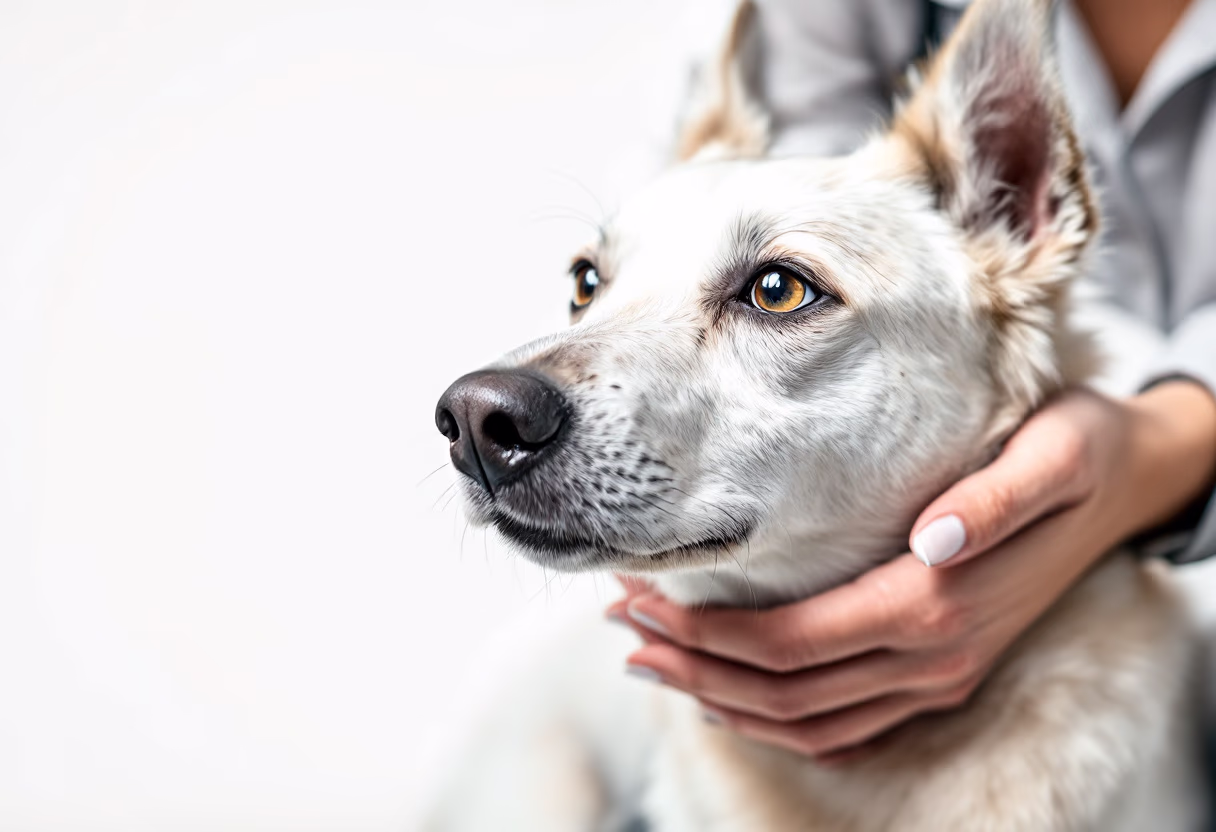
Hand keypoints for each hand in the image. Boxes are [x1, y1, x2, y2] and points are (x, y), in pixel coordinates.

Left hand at [608, 384, 1215, 759]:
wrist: (1129, 486)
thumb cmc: (1077, 453)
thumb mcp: (1050, 454)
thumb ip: (992, 500)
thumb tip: (929, 539)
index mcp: (939, 604)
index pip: (793, 643)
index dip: (708, 631)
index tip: (641, 594)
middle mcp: (934, 656)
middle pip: (783, 689)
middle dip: (691, 662)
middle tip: (620, 621)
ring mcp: (938, 675)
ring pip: (804, 718)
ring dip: (718, 695)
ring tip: (648, 656)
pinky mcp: (940, 673)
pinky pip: (841, 725)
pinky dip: (773, 717)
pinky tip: (727, 692)